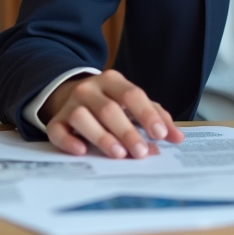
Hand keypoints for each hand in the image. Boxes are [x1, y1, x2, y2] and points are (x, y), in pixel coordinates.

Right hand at [39, 69, 183, 158]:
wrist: (70, 94)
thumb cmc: (110, 102)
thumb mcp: (133, 103)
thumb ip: (157, 117)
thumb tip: (177, 137)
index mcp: (112, 80)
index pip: (132, 94)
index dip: (146, 114)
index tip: (159, 134)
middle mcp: (90, 89)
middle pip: (109, 109)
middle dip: (127, 131)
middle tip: (141, 152)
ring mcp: (71, 104)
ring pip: (83, 117)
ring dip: (102, 136)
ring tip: (118, 154)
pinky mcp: (56, 120)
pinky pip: (58, 130)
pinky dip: (69, 141)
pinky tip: (82, 151)